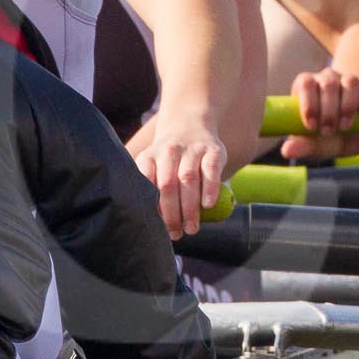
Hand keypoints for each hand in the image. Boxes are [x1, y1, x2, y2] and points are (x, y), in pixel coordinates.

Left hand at [134, 112, 227, 239]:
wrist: (189, 124)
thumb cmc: (168, 159)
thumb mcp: (153, 166)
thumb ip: (151, 190)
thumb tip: (149, 226)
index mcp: (149, 157)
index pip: (146, 183)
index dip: (150, 206)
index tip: (154, 227)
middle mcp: (168, 151)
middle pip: (167, 184)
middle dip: (171, 213)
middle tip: (176, 234)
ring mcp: (191, 149)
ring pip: (188, 178)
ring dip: (190, 207)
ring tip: (192, 228)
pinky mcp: (212, 150)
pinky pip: (210, 170)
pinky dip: (209, 188)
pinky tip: (208, 206)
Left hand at [280, 69, 358, 160]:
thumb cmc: (333, 139)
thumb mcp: (319, 146)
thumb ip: (305, 146)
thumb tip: (286, 151)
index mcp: (310, 89)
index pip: (305, 83)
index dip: (308, 103)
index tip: (311, 126)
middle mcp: (329, 81)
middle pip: (328, 83)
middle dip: (328, 110)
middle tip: (328, 131)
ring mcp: (351, 82)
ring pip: (350, 81)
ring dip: (348, 105)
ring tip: (345, 126)